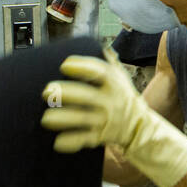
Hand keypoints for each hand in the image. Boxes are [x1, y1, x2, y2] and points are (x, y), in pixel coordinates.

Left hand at [41, 48, 186, 186]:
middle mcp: (110, 101)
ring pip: (81, 119)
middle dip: (65, 93)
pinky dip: (70, 142)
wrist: (139, 126)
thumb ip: (108, 61)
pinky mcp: (99, 137)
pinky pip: (84, 140)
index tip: (64, 65)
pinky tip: (57, 142)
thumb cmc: (124, 97)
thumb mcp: (121, 76)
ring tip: (46, 118)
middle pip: (86, 96)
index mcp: (114, 83)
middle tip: (46, 91)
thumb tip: (97, 44)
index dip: (81, 67)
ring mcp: (104, 120)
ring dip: (62, 119)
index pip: (98, 72)